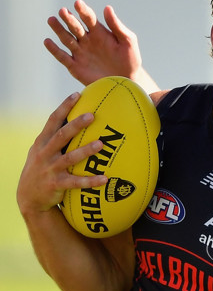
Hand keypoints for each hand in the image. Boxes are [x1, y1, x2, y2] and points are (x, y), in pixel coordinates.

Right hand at [17, 94, 107, 216]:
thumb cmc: (42, 168)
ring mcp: (51, 169)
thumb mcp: (42, 150)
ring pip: (70, 158)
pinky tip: (105, 178)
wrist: (29, 196)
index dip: (65, 107)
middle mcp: (45, 153)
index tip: (77, 94)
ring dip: (86, 151)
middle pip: (61, 135)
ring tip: (101, 144)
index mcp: (43, 142)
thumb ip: (55, 137)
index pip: (53, 120)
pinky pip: (76, 182)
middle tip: (92, 115)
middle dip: (76, 125)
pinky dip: (91, 181)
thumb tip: (76, 119)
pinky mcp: (57, 184)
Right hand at [44, 0, 142, 85]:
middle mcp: (87, 40)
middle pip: (75, 26)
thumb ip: (117, 26)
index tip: (78, 3)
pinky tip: (47, 41)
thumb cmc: (130, 60)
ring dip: (59, 29)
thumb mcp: (128, 42)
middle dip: (69, 19)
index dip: (83, 10)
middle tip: (63, 11)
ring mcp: (80, 53)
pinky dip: (54, 50)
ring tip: (52, 20)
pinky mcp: (75, 66)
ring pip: (66, 39)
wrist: (126, 82)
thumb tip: (107, 8)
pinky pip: (63, 57)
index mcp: (99, 32)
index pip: (88, 18)